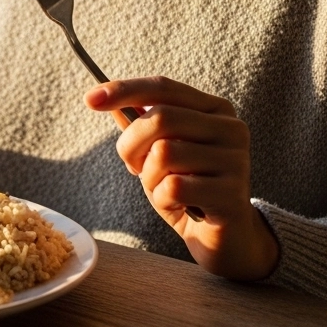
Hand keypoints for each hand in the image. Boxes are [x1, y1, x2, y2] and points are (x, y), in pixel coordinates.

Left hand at [85, 76, 278, 280]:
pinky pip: (174, 187)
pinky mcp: (232, 195)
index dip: (124, 90)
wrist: (224, 238)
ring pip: (164, 153)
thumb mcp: (158, 151)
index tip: (89, 99)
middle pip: (160, 118)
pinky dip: (163, 200)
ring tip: (164, 189)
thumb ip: (138, 122)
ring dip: (149, 177)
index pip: (163, 87)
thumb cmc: (188, 188)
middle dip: (131, 145)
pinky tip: (179, 207)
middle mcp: (231, 128)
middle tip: (133, 166)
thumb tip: (101, 95)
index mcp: (214, 109)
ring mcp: (236, 161)